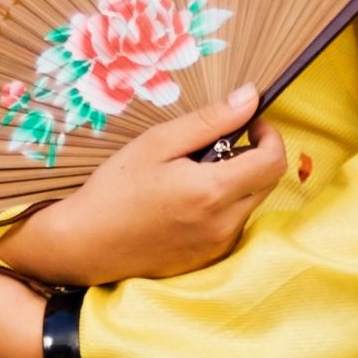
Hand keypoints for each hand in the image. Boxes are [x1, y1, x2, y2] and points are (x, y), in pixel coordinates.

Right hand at [0, 98, 288, 285]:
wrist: (83, 244)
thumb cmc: (114, 190)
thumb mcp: (157, 144)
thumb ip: (209, 120)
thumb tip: (250, 98)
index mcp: (212, 191)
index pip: (274, 160)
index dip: (270, 135)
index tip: (250, 124)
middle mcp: (223, 224)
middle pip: (267, 183)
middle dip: (252, 158)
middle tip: (215, 147)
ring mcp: (216, 246)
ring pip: (249, 204)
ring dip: (235, 184)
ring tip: (191, 177)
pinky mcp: (206, 259)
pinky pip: (230, 226)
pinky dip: (220, 208)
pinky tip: (183, 204)